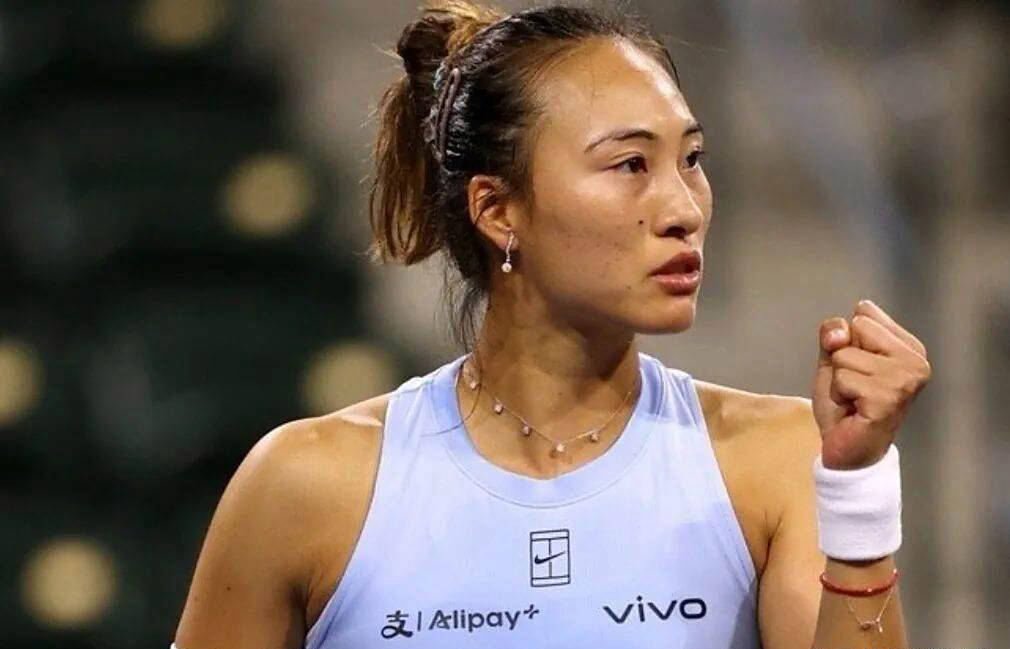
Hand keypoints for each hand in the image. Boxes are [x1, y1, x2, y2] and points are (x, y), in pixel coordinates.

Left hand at [812, 299, 930, 469]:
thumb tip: (839, 333)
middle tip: (854, 386)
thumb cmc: (845, 403)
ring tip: (854, 399)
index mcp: (909, 346)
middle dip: (843, 358)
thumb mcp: (834, 356)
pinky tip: (854, 409)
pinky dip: (839, 394)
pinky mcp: (888, 399)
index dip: (847, 340)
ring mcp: (905, 381)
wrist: (845, 448)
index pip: (864, 312)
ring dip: (839, 379)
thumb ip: (834, 332)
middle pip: (857, 328)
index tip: (858, 367)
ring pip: (845, 354)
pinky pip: (843, 378)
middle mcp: (916, 361)